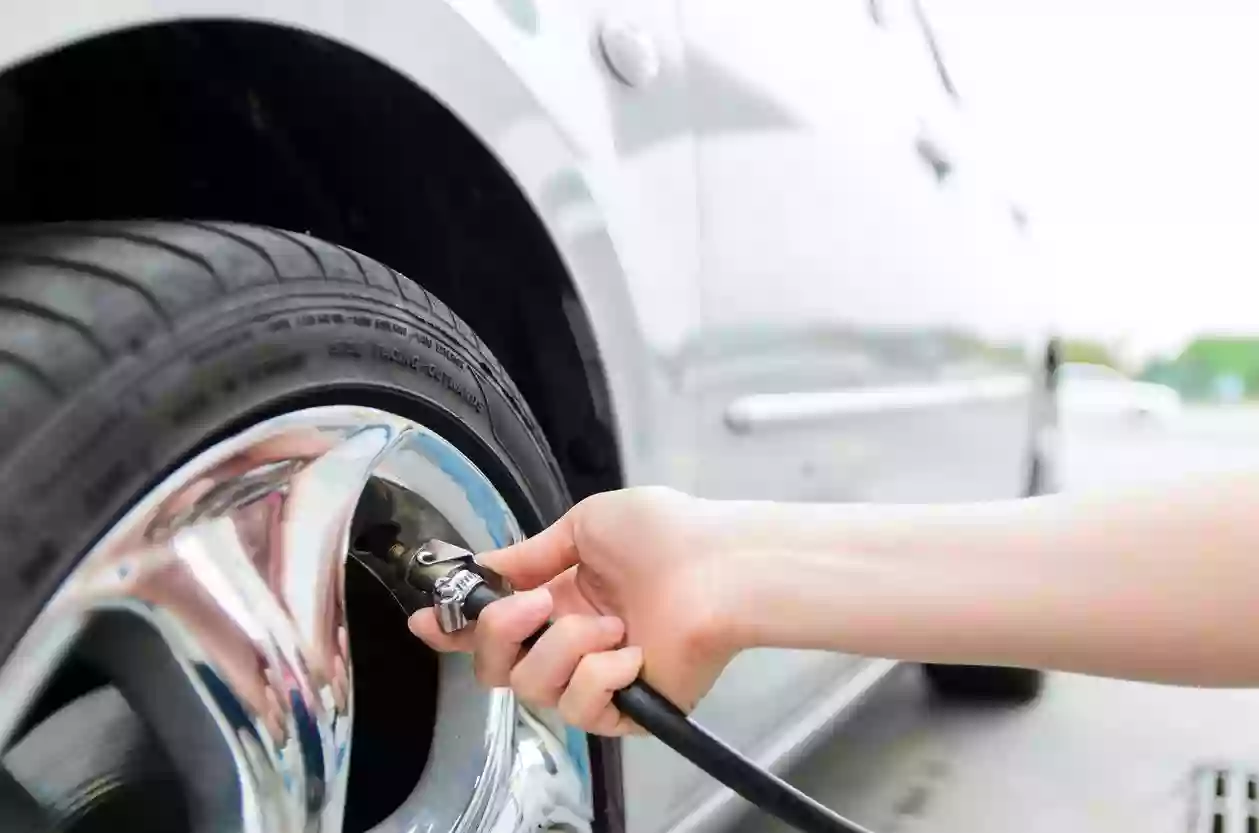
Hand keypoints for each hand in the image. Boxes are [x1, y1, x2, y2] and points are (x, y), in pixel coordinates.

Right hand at [410, 487, 743, 734]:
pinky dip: (602, 673)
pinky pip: (580, 706)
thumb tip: (486, 565)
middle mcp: (572, 640)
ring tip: (611, 623)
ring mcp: (597, 678)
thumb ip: (530, 553)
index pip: (495, 624)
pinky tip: (633, 651)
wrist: (720, 565)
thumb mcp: (586, 524)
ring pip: (532, 686)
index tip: (426, 621)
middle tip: (536, 604)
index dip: (454, 627)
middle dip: (499, 632)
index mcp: (560, 597)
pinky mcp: (625, 711)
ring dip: (565, 646)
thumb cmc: (667, 534)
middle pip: (495, 666)